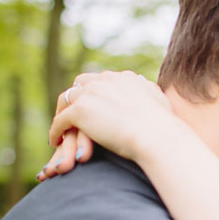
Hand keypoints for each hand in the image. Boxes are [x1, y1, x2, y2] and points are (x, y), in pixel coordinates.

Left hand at [38, 71, 173, 179]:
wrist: (156, 135)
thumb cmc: (163, 125)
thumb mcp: (159, 100)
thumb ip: (150, 92)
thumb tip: (150, 88)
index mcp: (124, 78)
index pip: (101, 79)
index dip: (94, 92)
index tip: (92, 105)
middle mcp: (105, 80)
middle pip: (80, 84)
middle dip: (74, 98)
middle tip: (71, 115)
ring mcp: (91, 94)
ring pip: (66, 99)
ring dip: (62, 113)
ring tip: (61, 129)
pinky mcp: (80, 111)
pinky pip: (60, 120)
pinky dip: (55, 131)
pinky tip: (55, 141)